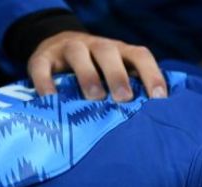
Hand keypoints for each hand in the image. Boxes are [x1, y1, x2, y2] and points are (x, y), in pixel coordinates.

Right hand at [28, 31, 166, 101]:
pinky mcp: (42, 58)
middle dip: (118, 75)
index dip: (151, 74)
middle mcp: (96, 46)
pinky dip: (46, 83)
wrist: (57, 49)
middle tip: (124, 98)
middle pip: (109, 52)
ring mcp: (68, 49)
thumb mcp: (115, 78)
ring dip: (88, 75)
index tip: (159, 99)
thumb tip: (152, 123)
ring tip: (94, 98)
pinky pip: (43, 68)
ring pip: (78, 54)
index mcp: (120, 52)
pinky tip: (51, 100)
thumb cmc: (97, 75)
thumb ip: (130, 94)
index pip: (139, 56)